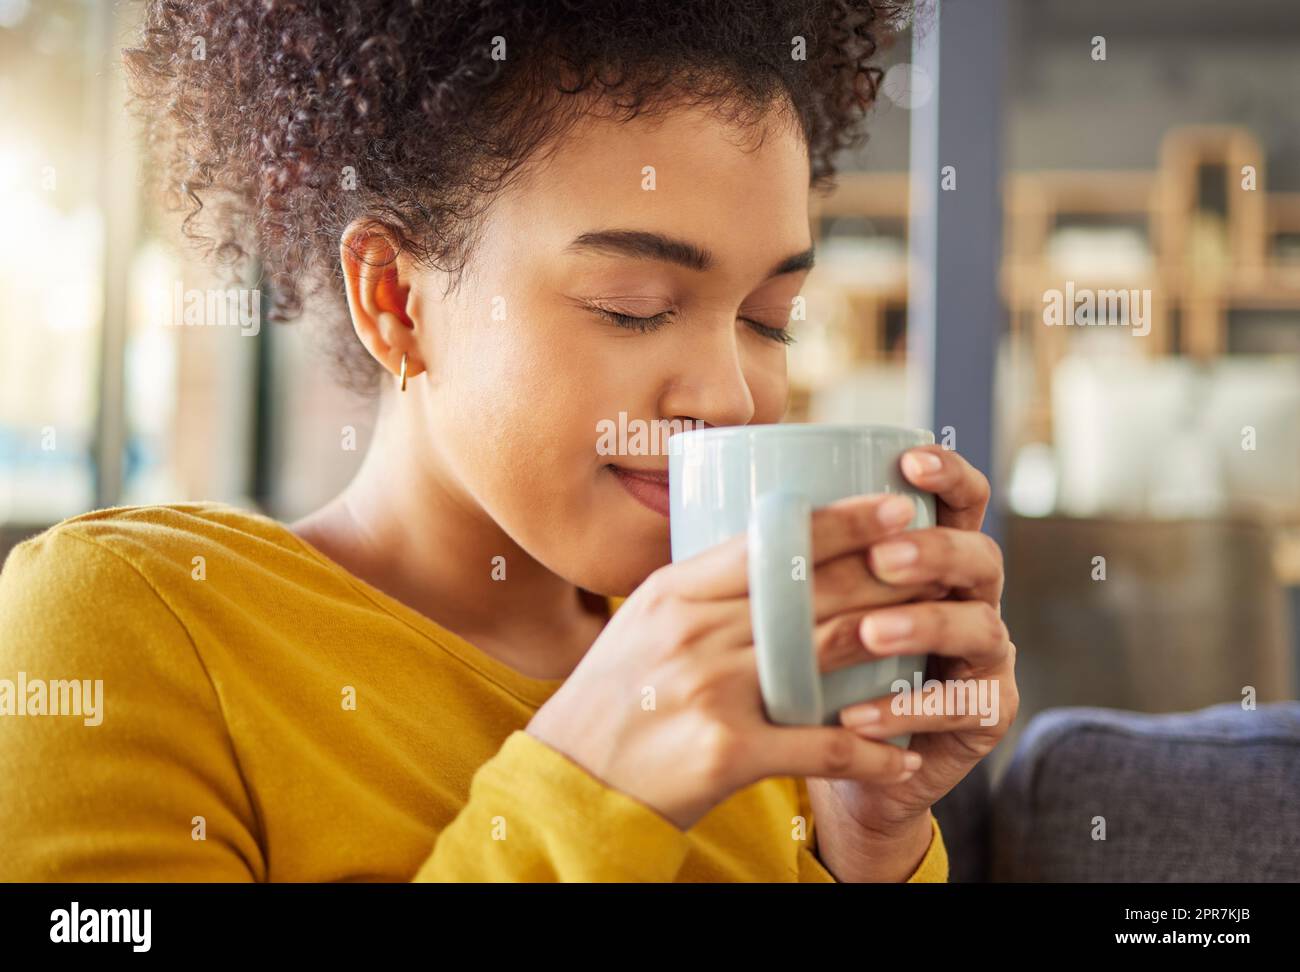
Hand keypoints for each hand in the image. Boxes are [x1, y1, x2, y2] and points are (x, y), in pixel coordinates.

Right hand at [526, 492, 949, 831]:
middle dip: (889, 574)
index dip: (843, 521)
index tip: (895, 506)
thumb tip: (765, 548)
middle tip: (940, 564)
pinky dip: (871, 752)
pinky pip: (821, 746)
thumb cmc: (611, 699)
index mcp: (675, 592)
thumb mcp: (643, 624)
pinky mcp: (727, 752)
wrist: (570, 782)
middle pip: (813, 591)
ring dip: (896, 647)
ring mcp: (712, 690)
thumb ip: (701, 589)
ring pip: (829, 655)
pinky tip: (903, 756)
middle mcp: (694, 632)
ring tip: (938, 640)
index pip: (771, 542)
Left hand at [806, 445, 1018, 881]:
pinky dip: (906, 710)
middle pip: (979, 556)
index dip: (946, 474)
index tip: (908, 460)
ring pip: (979, 627)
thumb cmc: (814, 671)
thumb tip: (721, 505)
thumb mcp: (803, 611)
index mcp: (932, 559)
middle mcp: (969, 598)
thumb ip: (792, 563)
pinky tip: (856, 716)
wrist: (835, 763)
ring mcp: (985, 658)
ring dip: (922, 626)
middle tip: (883, 557)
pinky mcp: (986, 716)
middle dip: (934, 551)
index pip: (957, 501)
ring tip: (867, 633)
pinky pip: (961, 707)